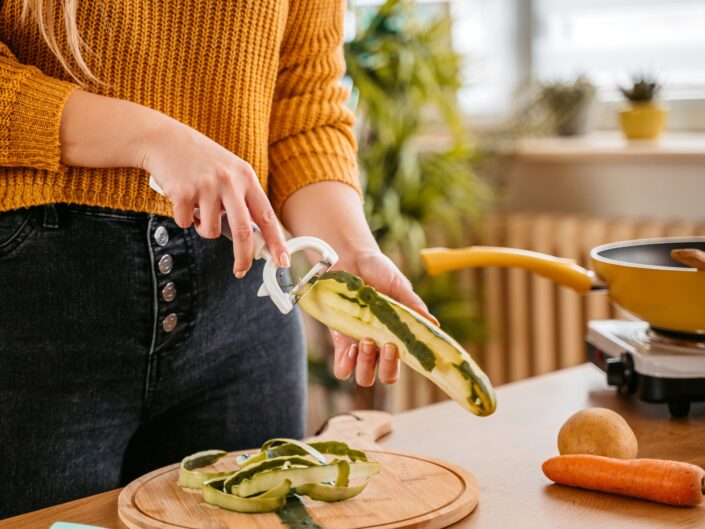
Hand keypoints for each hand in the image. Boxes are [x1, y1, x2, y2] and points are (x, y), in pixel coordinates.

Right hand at [139, 119, 288, 276]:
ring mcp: (206, 186)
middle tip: (241, 270)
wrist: (165, 140)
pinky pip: (186, 223)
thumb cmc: (200, 161)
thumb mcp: (230, 172)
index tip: (282, 260)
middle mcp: (229, 181)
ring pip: (210, 231)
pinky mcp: (182, 192)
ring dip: (203, 229)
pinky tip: (182, 200)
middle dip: (243, 256)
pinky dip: (183, 219)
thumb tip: (252, 237)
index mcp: (246, 177)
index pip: (266, 215)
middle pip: (242, 231)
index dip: (276, 241)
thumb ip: (242, 200)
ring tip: (198, 209)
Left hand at [330, 250, 438, 386]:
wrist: (350, 258)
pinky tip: (350, 349)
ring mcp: (359, 345)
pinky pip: (342, 368)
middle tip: (384, 344)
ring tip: (365, 341)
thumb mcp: (398, 285)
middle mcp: (380, 345)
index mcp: (398, 335)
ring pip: (365, 376)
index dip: (408, 365)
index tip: (402, 349)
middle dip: (387, 367)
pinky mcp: (340, 340)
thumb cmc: (378, 271)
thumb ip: (413, 305)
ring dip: (366, 366)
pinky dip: (346, 365)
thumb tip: (433, 324)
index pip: (408, 363)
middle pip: (386, 376)